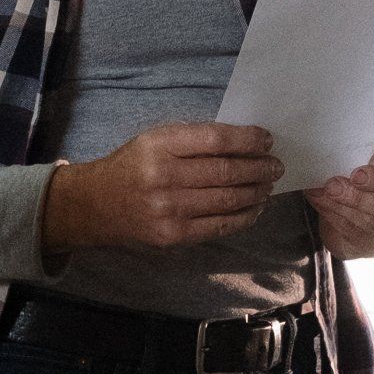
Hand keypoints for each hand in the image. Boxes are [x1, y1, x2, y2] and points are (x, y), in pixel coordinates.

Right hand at [45, 122, 281, 252]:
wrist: (98, 204)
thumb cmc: (133, 166)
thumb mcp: (156, 139)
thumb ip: (194, 139)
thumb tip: (243, 142)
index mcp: (160, 145)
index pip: (216, 140)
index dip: (248, 140)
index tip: (267, 140)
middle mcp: (164, 177)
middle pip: (226, 172)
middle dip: (259, 168)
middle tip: (276, 166)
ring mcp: (169, 210)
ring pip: (227, 200)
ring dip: (256, 192)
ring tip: (268, 185)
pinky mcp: (174, 235)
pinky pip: (219, 226)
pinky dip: (244, 217)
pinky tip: (254, 208)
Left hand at [305, 159, 373, 257]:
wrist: (371, 204)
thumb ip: (373, 158)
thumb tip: (341, 154)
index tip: (356, 174)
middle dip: (359, 198)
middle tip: (333, 186)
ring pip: (369, 225)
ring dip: (341, 207)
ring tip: (321, 192)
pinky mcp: (373, 249)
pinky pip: (351, 235)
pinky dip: (332, 216)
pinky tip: (320, 202)